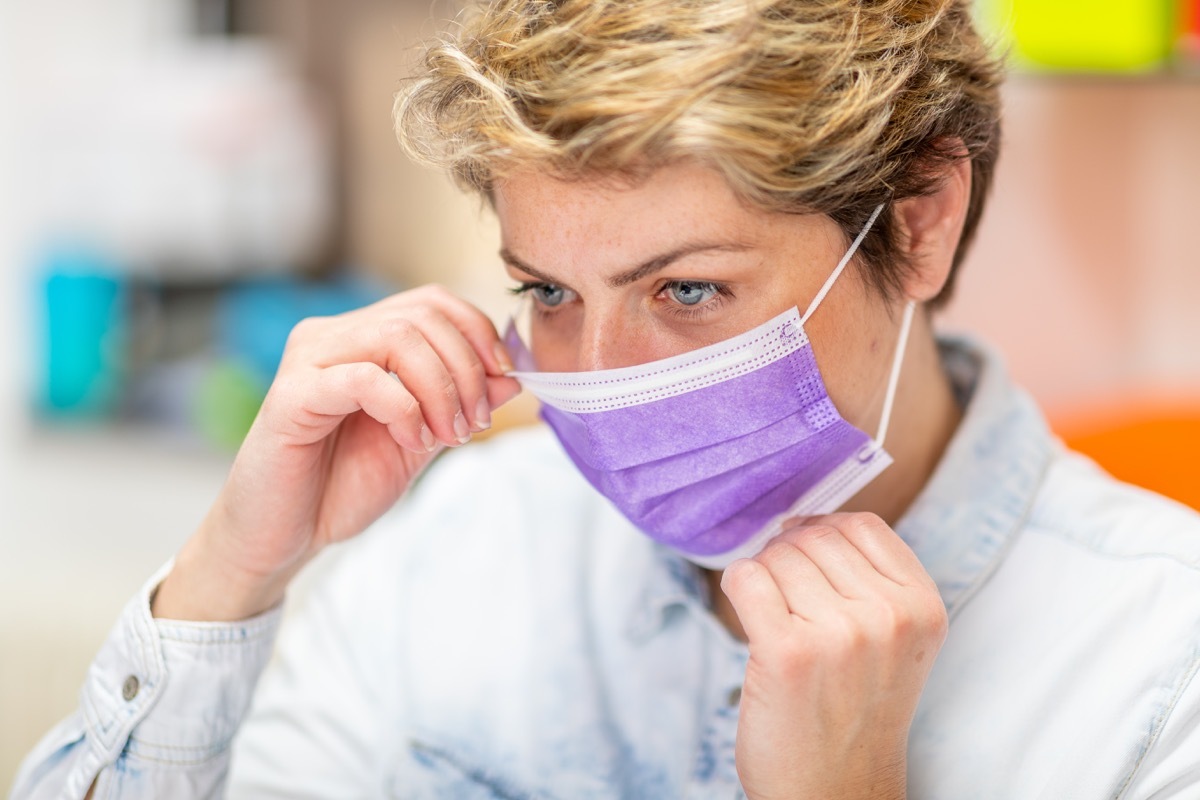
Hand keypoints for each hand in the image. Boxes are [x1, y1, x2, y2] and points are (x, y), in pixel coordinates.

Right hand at [153, 285, 521, 620]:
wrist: (285, 535)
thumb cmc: (340, 485)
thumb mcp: (421, 440)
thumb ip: (460, 405)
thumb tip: (513, 376)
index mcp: (362, 337)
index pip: (434, 302)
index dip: (479, 334)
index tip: (501, 381)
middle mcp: (332, 335)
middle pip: (423, 315)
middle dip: (466, 369)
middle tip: (473, 425)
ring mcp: (308, 360)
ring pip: (398, 337)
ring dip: (441, 389)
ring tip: (447, 435)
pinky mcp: (291, 395)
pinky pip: (365, 378)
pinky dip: (404, 408)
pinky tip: (409, 440)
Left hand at [719, 513, 946, 799]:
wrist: (834, 792)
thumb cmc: (852, 712)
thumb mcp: (892, 641)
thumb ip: (867, 580)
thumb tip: (800, 520)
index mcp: (922, 607)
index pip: (860, 525)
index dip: (821, 533)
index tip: (805, 564)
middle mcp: (889, 616)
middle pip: (814, 536)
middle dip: (787, 559)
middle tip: (784, 602)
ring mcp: (841, 632)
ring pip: (777, 556)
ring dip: (763, 579)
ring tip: (775, 622)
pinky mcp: (788, 650)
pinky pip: (746, 579)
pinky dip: (738, 589)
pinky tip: (751, 621)